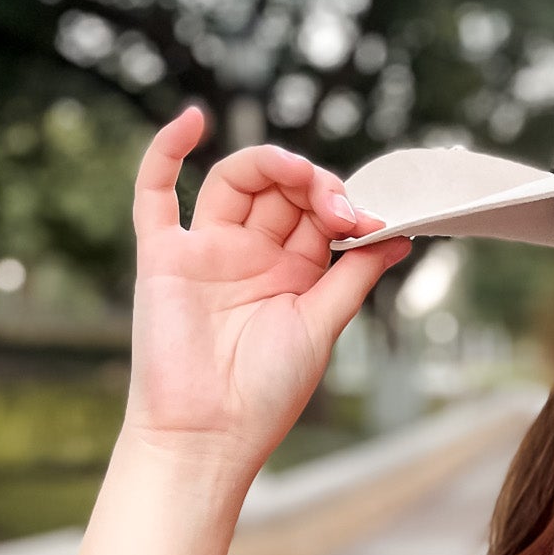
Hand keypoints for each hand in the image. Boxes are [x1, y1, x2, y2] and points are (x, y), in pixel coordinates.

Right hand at [126, 103, 411, 473]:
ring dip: (270, 164)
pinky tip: (194, 120)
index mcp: (292, 273)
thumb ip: (353, 276)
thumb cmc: (265, 393)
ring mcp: (206, 251)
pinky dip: (167, 151)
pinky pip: (155, 193)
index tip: (369, 223)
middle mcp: (249, 255)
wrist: (208, 435)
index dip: (343, 205)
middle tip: (337, 207)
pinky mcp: (164, 256)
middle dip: (315, 185)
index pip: (318, 214)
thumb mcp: (323, 326)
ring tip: (300, 176)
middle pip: (281, 190)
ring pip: (235, 180)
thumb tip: (398, 234)